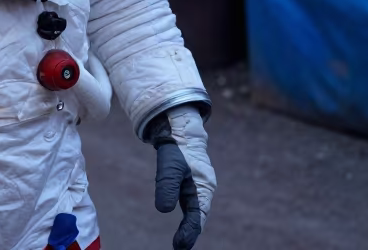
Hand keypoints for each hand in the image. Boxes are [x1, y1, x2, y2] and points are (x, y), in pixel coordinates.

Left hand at [150, 105, 215, 249]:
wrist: (178, 129)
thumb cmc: (176, 146)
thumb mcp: (169, 166)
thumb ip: (167, 186)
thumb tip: (164, 210)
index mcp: (203, 185)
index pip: (197, 214)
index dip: (189, 231)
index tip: (180, 245)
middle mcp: (204, 188)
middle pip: (199, 216)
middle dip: (191, 233)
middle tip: (180, 248)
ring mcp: (198, 187)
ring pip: (196, 212)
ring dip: (190, 227)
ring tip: (181, 244)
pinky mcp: (191, 185)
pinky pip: (191, 206)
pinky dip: (188, 218)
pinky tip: (182, 230)